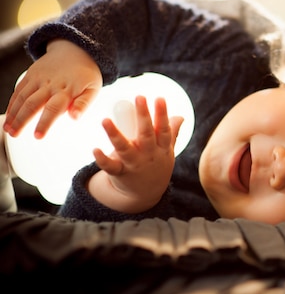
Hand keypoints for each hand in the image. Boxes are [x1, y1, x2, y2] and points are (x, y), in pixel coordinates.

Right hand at [3, 39, 102, 138]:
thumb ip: (84, 104)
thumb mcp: (93, 88)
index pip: (53, 108)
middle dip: (22, 121)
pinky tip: (9, 115)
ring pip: (22, 97)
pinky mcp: (31, 74)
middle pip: (32, 104)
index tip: (38, 136)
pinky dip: (12, 103)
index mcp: (67, 90)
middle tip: (15, 135)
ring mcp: (38, 79)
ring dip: (13, 114)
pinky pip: (18, 90)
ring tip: (8, 130)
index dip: (45, 123)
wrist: (76, 50)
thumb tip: (74, 117)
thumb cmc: (86, 75)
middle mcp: (50, 84)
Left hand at [88, 96, 183, 213]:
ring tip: (105, 120)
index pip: (164, 130)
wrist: (146, 195)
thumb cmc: (156, 166)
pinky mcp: (120, 173)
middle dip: (144, 116)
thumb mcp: (167, 151)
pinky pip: (110, 167)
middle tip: (139, 97)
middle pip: (146, 135)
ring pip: (125, 149)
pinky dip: (102, 159)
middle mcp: (149, 155)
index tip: (159, 98)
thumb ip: (172, 133)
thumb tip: (180, 116)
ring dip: (114, 135)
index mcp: (162, 148)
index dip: (162, 114)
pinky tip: (94, 149)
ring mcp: (134, 165)